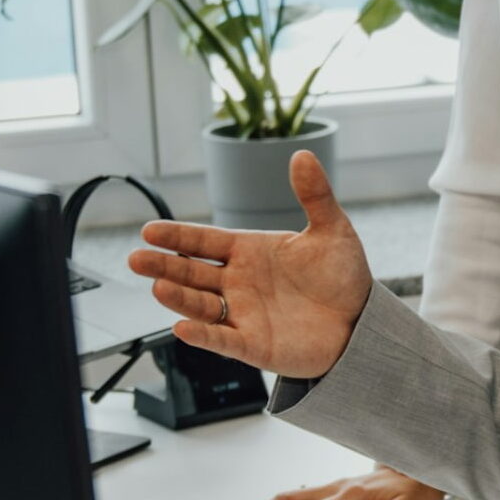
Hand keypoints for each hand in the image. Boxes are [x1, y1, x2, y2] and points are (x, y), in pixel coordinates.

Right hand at [128, 152, 373, 379]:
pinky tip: (182, 327)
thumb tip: (303, 155)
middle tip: (136, 258)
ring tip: (158, 286)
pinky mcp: (253, 345)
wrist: (362, 323)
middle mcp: (238, 282)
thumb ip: (314, 195)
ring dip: (178, 297)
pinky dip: (203, 335)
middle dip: (163, 265)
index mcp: (248, 251)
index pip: (204, 241)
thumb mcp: (332, 230)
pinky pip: (222, 340)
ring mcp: (243, 314)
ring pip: (201, 305)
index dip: (177, 237)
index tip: (149, 230)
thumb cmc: (343, 276)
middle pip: (191, 272)